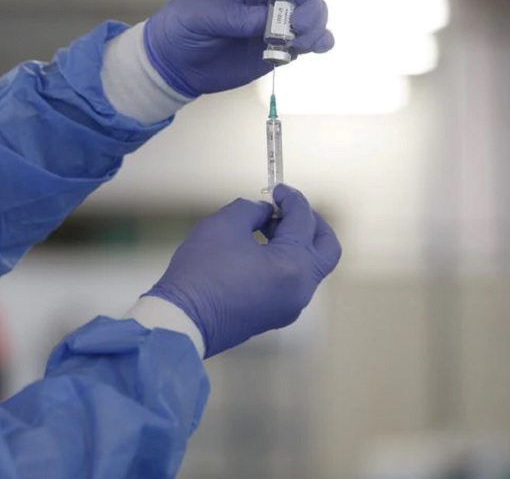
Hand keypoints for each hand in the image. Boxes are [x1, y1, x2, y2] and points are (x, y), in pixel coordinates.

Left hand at [144, 0, 332, 96]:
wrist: (178, 60)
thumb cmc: (184, 26)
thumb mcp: (203, 17)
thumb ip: (238, 18)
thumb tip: (274, 23)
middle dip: (307, 8)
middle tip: (298, 28)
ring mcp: (278, 14)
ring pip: (313, 12)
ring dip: (315, 26)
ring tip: (301, 43)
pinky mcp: (284, 39)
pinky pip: (312, 36)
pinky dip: (319, 41)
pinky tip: (317, 47)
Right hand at [144, 185, 340, 357]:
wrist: (183, 319)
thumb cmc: (202, 270)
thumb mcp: (224, 225)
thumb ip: (252, 210)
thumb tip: (266, 213)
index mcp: (294, 265)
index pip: (304, 221)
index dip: (292, 199)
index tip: (277, 189)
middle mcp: (301, 289)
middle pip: (326, 250)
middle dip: (313, 223)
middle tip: (289, 209)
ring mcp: (290, 306)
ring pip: (309, 267)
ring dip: (295, 243)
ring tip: (265, 228)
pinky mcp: (275, 316)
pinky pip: (292, 282)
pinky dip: (285, 262)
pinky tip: (258, 251)